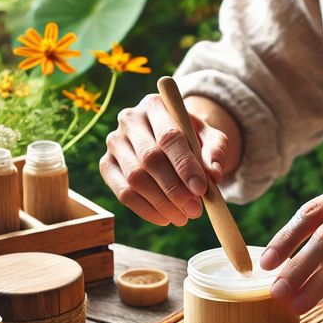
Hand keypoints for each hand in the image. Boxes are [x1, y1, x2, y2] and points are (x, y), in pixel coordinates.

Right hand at [100, 94, 230, 225]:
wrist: (170, 139)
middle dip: (174, 189)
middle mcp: (129, 119)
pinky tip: (165, 218)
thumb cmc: (192, 138)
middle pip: (150, 158)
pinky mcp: (107, 165)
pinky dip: (145, 210)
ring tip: (183, 217)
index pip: (169, 136)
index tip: (202, 189)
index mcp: (156, 105)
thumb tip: (214, 175)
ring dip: (161, 203)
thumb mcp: (210, 138)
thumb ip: (215, 152)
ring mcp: (114, 142)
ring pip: (135, 178)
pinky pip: (122, 193)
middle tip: (195, 210)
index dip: (185, 165)